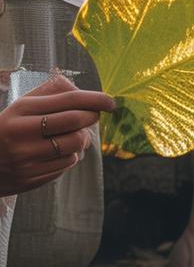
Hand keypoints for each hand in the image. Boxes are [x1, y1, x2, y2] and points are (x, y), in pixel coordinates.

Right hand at [0, 72, 114, 197]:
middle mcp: (23, 133)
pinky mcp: (32, 177)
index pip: (67, 101)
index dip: (94, 99)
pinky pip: (66, 164)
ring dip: (83, 139)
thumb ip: (48, 94)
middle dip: (91, 117)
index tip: (110, 101)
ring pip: (75, 146)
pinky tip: (60, 152)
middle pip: (75, 122)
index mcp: (20, 110)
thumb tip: (80, 89)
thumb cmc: (7, 129)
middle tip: (94, 116)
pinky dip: (71, 156)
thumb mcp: (20, 106)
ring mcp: (27, 158)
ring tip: (76, 135)